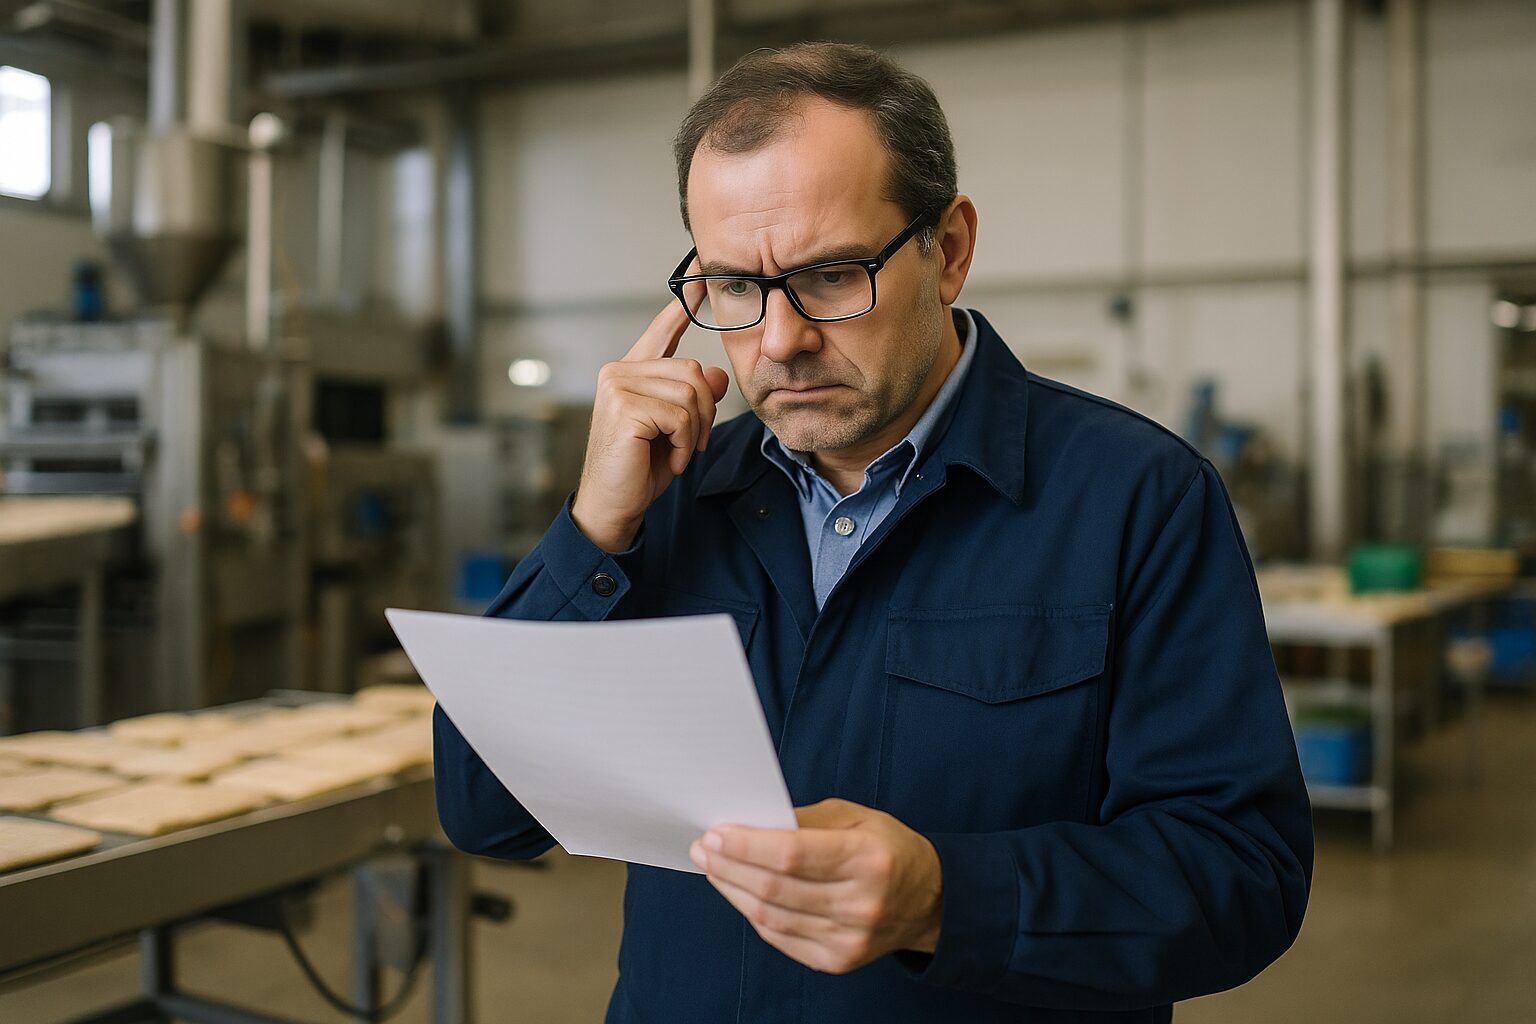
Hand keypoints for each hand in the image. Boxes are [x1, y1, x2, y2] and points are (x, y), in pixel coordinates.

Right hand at [571, 290, 729, 551]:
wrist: (613, 506)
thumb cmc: (640, 470)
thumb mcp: (677, 431)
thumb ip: (695, 399)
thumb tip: (716, 374)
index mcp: (631, 372)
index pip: (663, 329)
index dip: (684, 301)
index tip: (699, 270)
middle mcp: (619, 371)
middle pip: (693, 372)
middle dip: (704, 414)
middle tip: (689, 445)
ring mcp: (618, 385)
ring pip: (691, 394)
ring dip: (693, 433)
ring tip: (674, 453)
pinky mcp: (624, 406)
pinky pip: (681, 415)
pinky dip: (684, 444)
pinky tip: (667, 459)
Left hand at [689, 798, 943, 973]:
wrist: (931, 901)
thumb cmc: (888, 848)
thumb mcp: (855, 817)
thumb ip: (804, 820)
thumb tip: (750, 823)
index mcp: (868, 859)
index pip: (793, 854)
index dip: (747, 845)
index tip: (715, 833)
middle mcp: (861, 903)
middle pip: (775, 888)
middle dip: (729, 866)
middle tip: (703, 848)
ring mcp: (849, 938)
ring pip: (772, 916)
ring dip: (733, 890)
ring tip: (713, 868)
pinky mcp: (838, 960)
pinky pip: (781, 938)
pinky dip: (754, 914)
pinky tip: (739, 893)